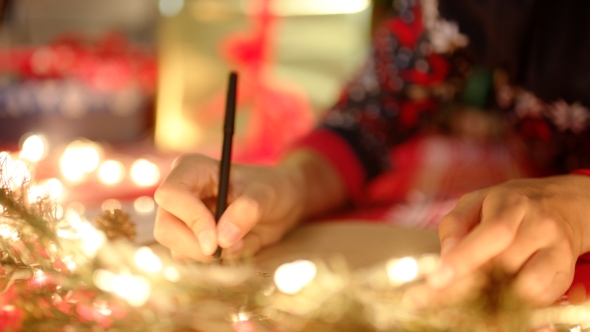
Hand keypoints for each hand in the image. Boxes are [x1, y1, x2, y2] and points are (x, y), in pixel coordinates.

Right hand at [153, 154, 304, 261]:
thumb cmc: (273, 189)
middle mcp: (180, 194)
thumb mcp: (267, 194)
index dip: (189, 219)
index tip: (215, 241)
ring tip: (239, 242)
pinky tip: (235, 248)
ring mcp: (182, 219)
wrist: (283, 204)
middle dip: (194, 246)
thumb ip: (247, 211)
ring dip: (207, 256)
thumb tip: (222, 239)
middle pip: (165, 227)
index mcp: (192, 169)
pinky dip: (214, 262)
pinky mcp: (190, 240)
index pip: (170, 195)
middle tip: (225, 251)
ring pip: (176, 249)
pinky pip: (191, 261)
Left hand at [413, 175, 589, 306]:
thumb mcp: (473, 204)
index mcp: (512, 204)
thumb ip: (454, 226)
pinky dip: (514, 301)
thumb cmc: (503, 207)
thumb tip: (445, 257)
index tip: (436, 281)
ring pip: (523, 287)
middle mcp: (540, 226)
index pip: (493, 233)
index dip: (465, 259)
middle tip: (438, 294)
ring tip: (476, 287)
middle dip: (468, 284)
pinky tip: (499, 290)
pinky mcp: (564, 274)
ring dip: (493, 294)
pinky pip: (537, 299)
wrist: (558, 207)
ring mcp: (556, 251)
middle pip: (505, 265)